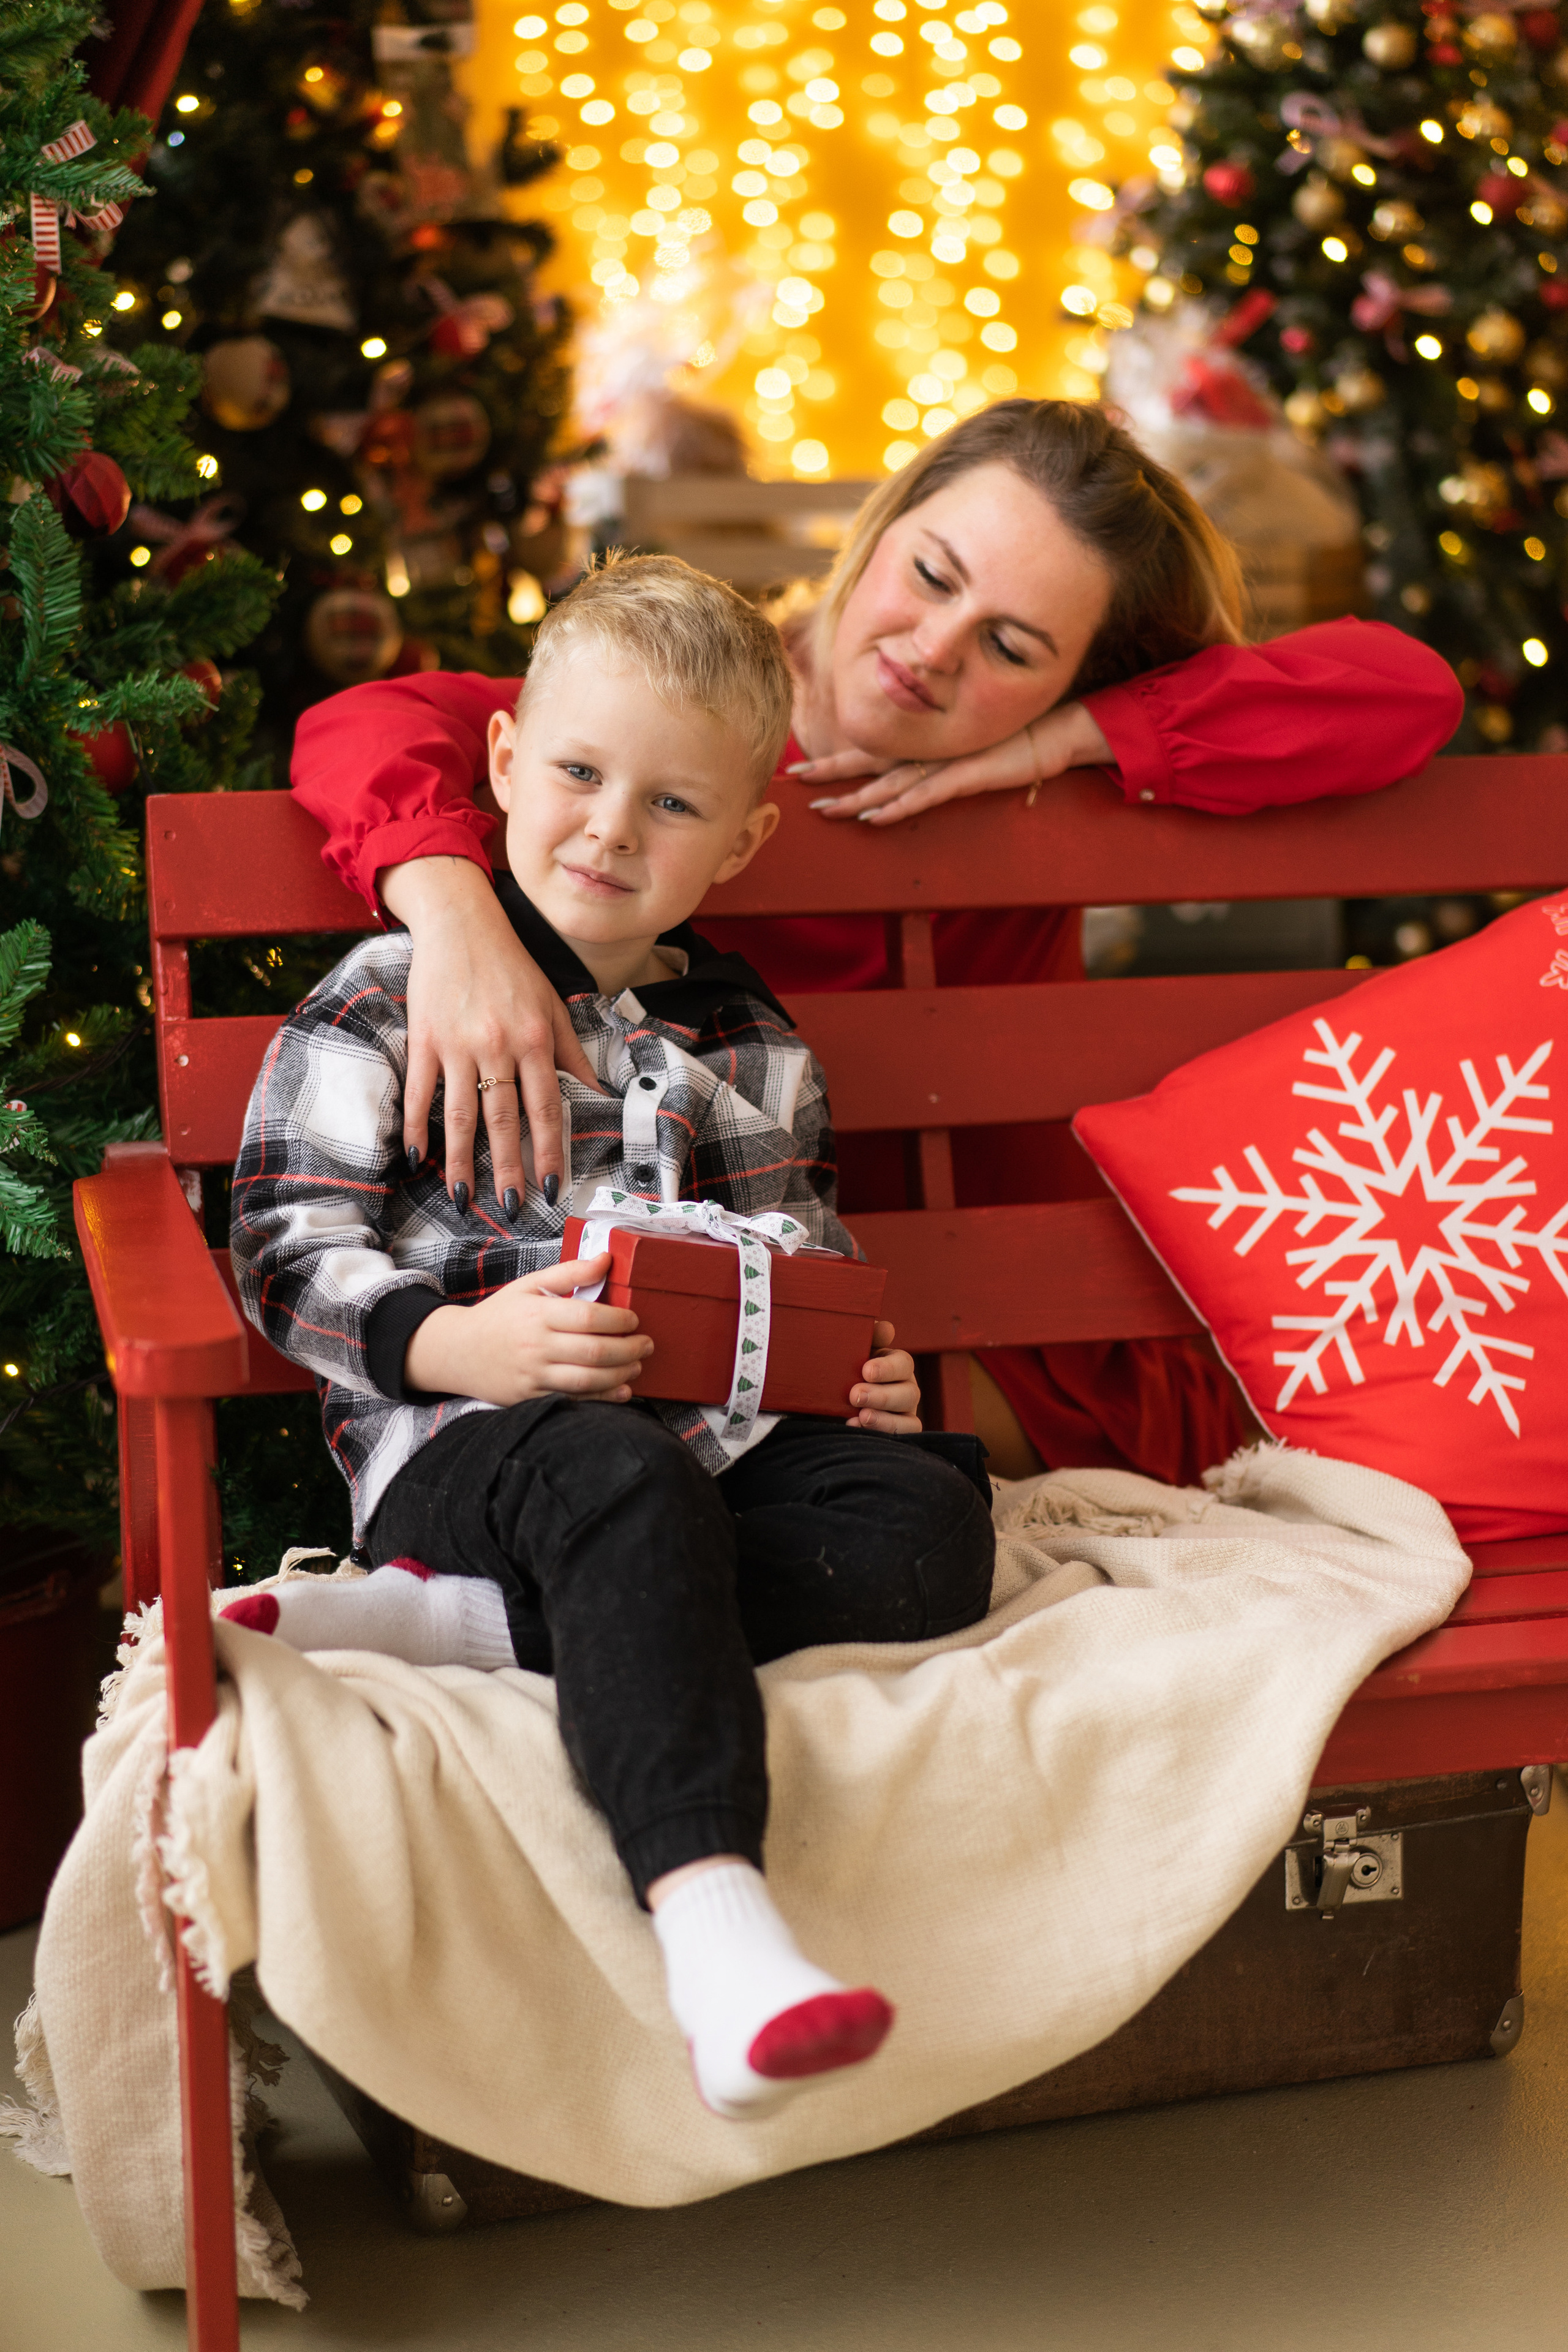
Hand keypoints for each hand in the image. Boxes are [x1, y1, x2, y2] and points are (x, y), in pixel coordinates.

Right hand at [380, 856, 600, 1210]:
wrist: (462, 925)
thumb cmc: (513, 968)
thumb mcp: (553, 1006)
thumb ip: (573, 1054)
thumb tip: (601, 1095)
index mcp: (534, 1039)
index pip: (546, 1107)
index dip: (550, 1150)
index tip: (552, 1186)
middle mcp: (498, 1045)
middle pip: (504, 1119)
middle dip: (509, 1167)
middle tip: (513, 1205)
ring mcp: (457, 1044)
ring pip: (461, 1113)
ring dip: (462, 1159)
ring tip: (463, 1196)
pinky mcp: (424, 1039)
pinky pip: (420, 1092)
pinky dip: (417, 1125)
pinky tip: (417, 1156)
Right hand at [403, 1254, 652, 1404]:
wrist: (458, 1351)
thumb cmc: (498, 1316)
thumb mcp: (529, 1285)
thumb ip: (569, 1273)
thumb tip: (607, 1259)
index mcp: (537, 1314)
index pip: (588, 1317)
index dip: (619, 1320)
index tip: (634, 1320)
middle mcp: (536, 1346)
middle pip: (593, 1351)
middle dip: (629, 1349)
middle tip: (646, 1344)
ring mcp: (533, 1375)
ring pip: (587, 1380)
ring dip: (621, 1374)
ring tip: (637, 1364)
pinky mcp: (531, 1398)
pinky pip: (573, 1400)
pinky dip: (603, 1398)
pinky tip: (621, 1390)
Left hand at [791, 701, 1114, 827]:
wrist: (1052, 733)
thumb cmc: (1011, 743)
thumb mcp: (965, 755)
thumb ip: (936, 765)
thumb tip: (906, 783)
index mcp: (923, 745)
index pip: (869, 752)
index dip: (835, 760)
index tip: (801, 767)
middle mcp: (926, 752)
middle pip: (868, 763)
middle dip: (829, 772)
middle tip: (793, 779)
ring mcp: (945, 764)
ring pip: (889, 783)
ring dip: (854, 797)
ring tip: (823, 809)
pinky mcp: (965, 776)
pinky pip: (924, 796)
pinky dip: (897, 807)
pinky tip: (874, 817)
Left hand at [846, 1320, 920, 1433]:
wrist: (822, 1403)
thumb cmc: (838, 1372)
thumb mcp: (847, 1353)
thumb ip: (865, 1337)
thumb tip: (886, 1329)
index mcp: (893, 1364)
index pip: (902, 1363)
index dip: (887, 1367)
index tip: (865, 1371)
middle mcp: (905, 1387)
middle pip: (909, 1392)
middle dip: (882, 1395)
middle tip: (855, 1395)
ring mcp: (905, 1413)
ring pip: (909, 1418)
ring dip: (884, 1418)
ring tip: (861, 1416)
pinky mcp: (901, 1432)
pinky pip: (904, 1436)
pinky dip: (883, 1432)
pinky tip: (857, 1427)